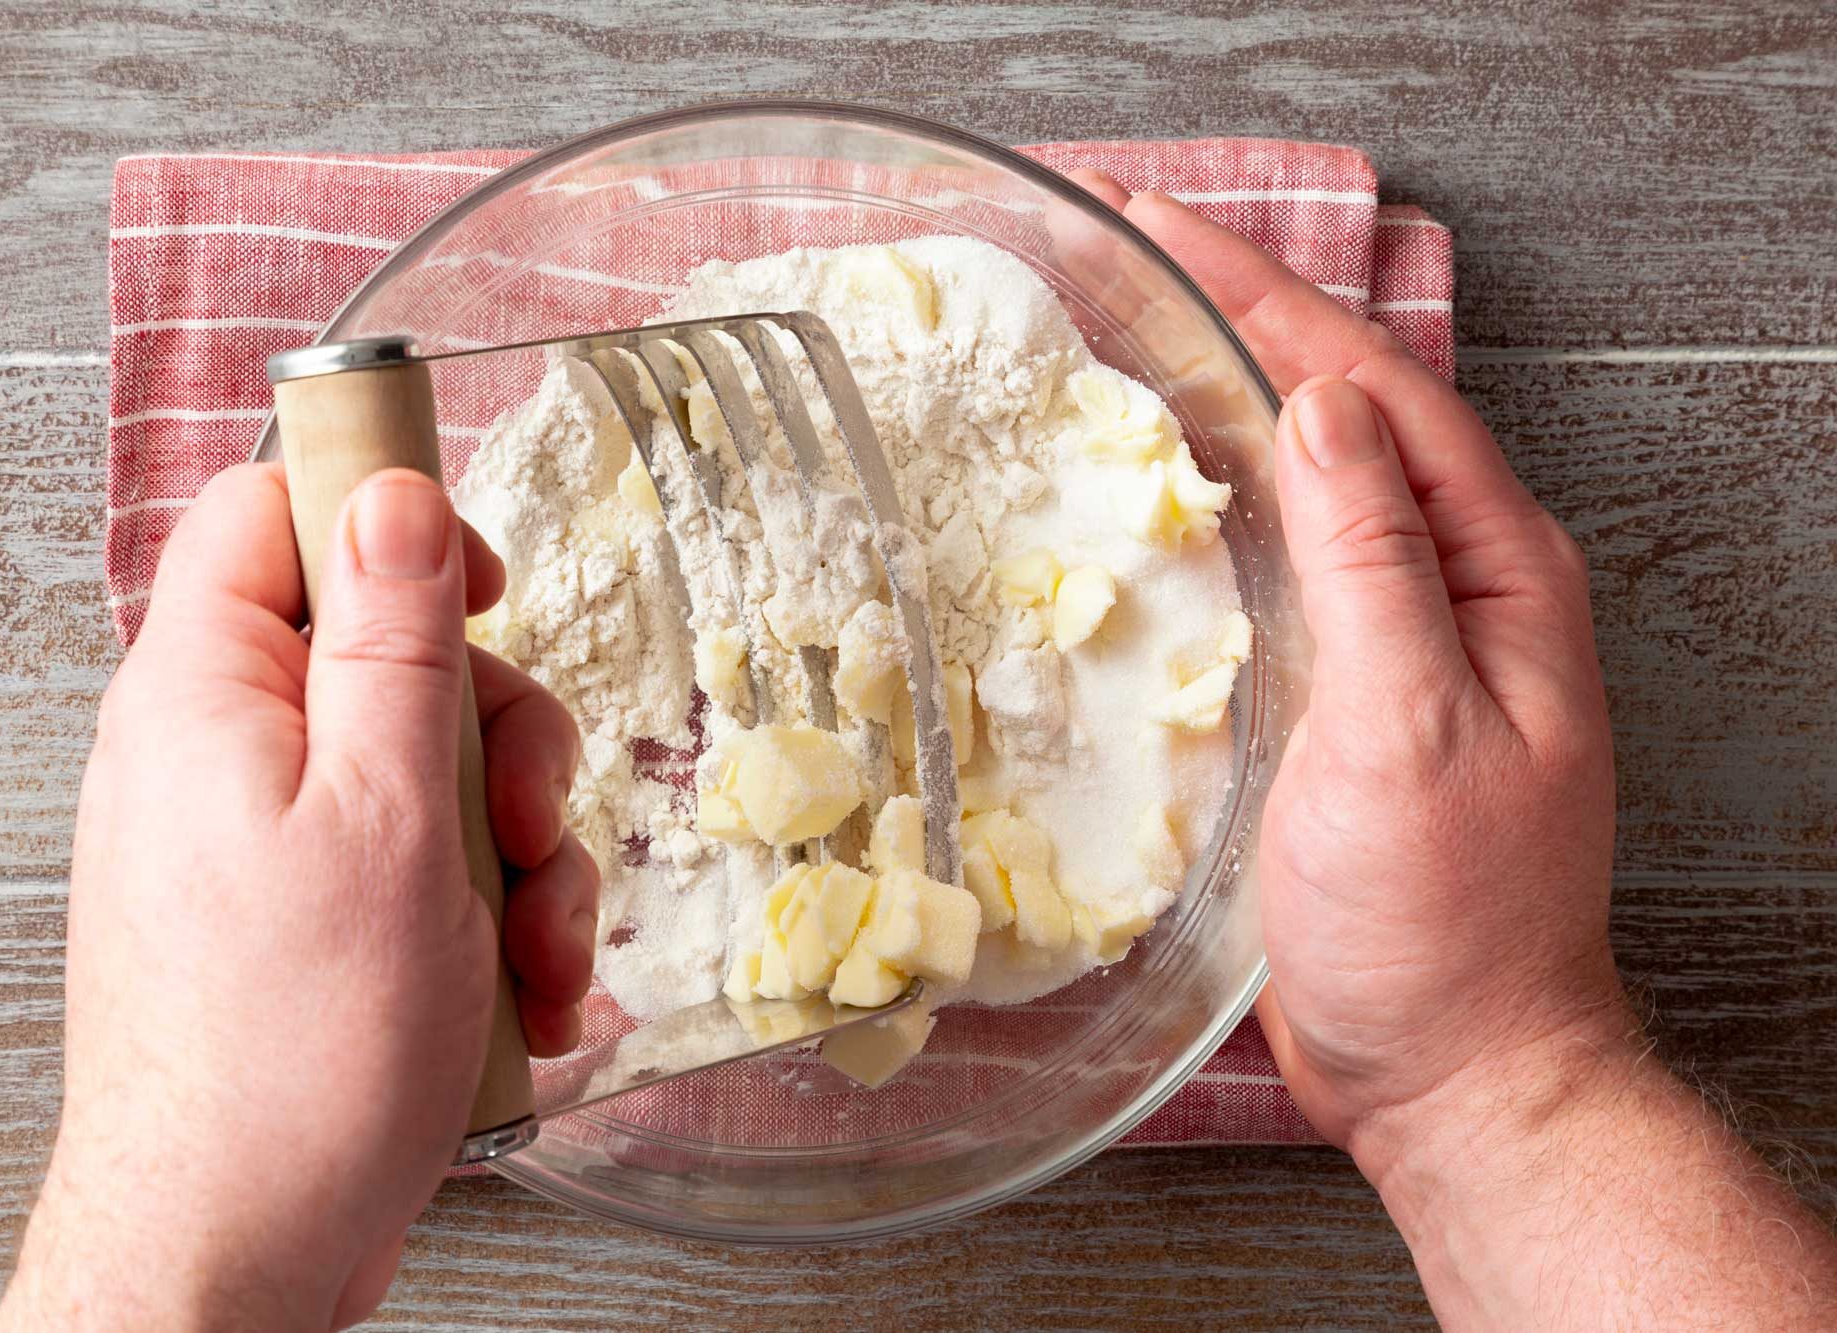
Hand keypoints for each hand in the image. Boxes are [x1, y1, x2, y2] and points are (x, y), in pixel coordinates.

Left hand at [0, 465, 597, 1330]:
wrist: (234, 1252)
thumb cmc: (293, 1059)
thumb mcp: (389, 815)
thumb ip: (393, 642)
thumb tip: (394, 496)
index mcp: (205, 696)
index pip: (273, 514)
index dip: (386, 518)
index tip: (479, 584)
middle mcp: (221, 757)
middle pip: (388, 656)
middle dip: (497, 740)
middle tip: (527, 824)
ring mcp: (265, 845)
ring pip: (429, 774)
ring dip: (516, 856)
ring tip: (529, 953)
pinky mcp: (305, 922)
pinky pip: (417, 868)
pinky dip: (484, 922)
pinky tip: (514, 998)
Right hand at [1065, 171, 1624, 1153]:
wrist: (1450, 1064)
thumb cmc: (1442, 921)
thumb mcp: (1411, 731)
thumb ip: (1373, 563)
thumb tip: (1321, 408)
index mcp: (1498, 571)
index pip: (1375, 387)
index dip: (1266, 296)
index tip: (1162, 225)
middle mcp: (1458, 582)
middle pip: (1345, 406)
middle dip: (1242, 312)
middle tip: (1129, 245)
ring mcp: (1401, 633)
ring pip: (1312, 470)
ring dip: (1227, 387)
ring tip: (1134, 323)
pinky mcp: (1344, 687)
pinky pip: (1284, 552)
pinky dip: (1220, 491)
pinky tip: (1163, 477)